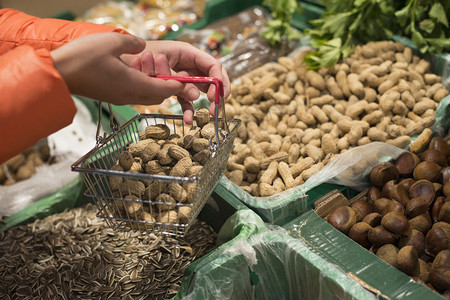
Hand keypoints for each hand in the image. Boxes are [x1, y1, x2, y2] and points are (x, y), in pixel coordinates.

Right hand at [50, 32, 186, 105]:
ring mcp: (120, 98)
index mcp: (133, 84)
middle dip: (168, 87)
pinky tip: (139, 74)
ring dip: (154, 87)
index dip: (177, 84)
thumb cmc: (83, 58)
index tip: (186, 79)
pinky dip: (143, 87)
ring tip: (156, 72)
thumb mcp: (112, 42)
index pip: (164, 89)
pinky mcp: (112, 96)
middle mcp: (129, 95)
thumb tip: (143, 46)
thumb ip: (133, 43)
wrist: (58, 73)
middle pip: (158, 97)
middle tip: (172, 73)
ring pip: (146, 97)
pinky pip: (135, 95)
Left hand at [123, 40, 229, 123]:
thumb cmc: (139, 55)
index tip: (217, 95)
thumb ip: (178, 80)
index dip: (218, 80)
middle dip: (217, 92)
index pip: (212, 65)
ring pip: (201, 90)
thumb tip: (195, 94)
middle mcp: (188, 64)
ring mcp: (183, 76)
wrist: (121, 60)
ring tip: (208, 114)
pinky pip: (186, 98)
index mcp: (187, 52)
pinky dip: (188, 109)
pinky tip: (188, 120)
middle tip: (215, 107)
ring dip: (205, 103)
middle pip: (211, 77)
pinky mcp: (175, 87)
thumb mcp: (160, 66)